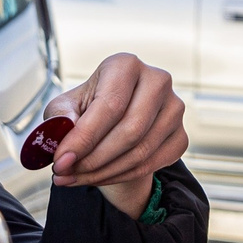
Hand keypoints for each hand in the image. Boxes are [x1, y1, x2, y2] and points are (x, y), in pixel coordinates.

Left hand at [45, 53, 186, 213]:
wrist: (114, 122)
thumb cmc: (86, 109)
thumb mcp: (65, 108)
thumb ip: (61, 116)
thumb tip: (64, 129)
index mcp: (126, 65)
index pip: (110, 106)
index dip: (84, 138)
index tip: (61, 161)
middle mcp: (157, 81)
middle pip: (130, 131)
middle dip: (93, 160)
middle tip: (65, 173)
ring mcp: (174, 109)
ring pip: (140, 152)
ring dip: (103, 172)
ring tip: (75, 178)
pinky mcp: (181, 136)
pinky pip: (151, 165)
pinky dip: (120, 177)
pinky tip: (98, 177)